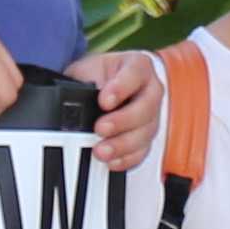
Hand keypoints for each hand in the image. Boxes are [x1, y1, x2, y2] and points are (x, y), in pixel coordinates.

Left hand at [83, 45, 164, 171]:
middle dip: (122, 121)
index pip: (136, 73)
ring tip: (100, 151)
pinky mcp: (146, 138)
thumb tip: (77, 101)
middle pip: (146, 107)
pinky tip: (111, 162)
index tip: (103, 101)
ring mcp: (152, 116)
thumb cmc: (96, 75)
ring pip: (145, 132)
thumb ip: (85, 82)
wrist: (100, 85)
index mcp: (138, 66)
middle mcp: (150, 90)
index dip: (121, 88)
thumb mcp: (87, 70)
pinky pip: (142, 152)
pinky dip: (126, 159)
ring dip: (122, 144)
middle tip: (100, 128)